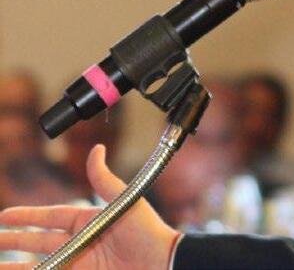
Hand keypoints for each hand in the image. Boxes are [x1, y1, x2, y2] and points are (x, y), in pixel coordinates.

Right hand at [0, 144, 178, 268]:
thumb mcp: (124, 201)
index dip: (28, 217)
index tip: (4, 217)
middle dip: (15, 241)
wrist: (163, 264)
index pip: (51, 218)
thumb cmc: (148, 232)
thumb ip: (104, 180)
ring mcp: (80, 263)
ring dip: (17, 266)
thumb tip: (96, 149)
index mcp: (89, 221)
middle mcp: (81, 243)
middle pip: (39, 242)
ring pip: (42, 264)